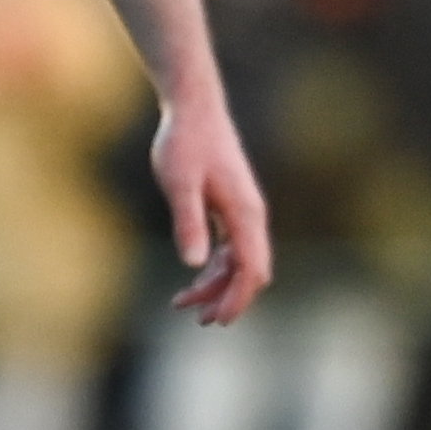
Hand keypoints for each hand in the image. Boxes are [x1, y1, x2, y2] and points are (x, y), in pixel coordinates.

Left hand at [152, 95, 273, 323]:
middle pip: (249, 271)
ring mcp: (242, 211)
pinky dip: (214, 266)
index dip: (236, 298)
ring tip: (183, 303)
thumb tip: (193, 263)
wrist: (193, 109)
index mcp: (245, 213)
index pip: (251, 269)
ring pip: (238, 261)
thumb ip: (188, 222)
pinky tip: (194, 275)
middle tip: (199, 320)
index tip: (216, 320)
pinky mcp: (230, 206)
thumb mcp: (179, 184)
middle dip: (228, 298)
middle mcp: (251, 215)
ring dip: (216, 284)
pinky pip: (230, 247)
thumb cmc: (185, 143)